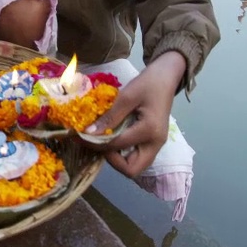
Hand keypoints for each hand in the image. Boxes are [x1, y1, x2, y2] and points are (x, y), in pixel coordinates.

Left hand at [85, 51, 186, 177]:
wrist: (166, 77)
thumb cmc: (148, 83)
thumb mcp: (126, 96)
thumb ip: (109, 117)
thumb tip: (89, 132)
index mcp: (150, 131)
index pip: (117, 146)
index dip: (96, 143)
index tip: (79, 136)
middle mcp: (155, 143)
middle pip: (131, 169)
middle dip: (111, 161)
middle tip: (96, 144)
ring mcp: (156, 144)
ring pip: (134, 166)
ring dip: (116, 159)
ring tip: (101, 141)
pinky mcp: (152, 142)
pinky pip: (136, 156)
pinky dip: (122, 152)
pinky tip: (110, 138)